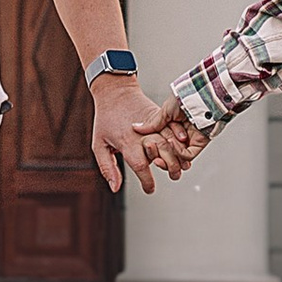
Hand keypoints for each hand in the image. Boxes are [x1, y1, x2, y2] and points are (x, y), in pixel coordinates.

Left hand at [90, 77, 185, 193]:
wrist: (115, 91)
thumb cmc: (105, 118)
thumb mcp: (99, 144)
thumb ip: (107, 168)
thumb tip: (115, 188)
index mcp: (128, 143)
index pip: (141, 167)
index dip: (147, 182)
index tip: (150, 189)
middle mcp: (144, 135)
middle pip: (164, 154)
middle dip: (172, 168)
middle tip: (172, 176)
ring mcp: (154, 124)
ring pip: (173, 142)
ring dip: (179, 155)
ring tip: (179, 165)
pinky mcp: (160, 117)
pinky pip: (175, 130)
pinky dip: (181, 139)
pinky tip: (183, 148)